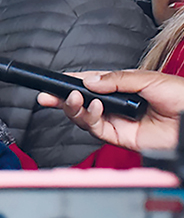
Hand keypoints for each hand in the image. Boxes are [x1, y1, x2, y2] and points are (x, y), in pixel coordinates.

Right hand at [37, 69, 183, 152]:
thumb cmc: (182, 98)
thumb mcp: (149, 79)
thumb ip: (117, 80)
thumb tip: (89, 81)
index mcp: (123, 87)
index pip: (91, 83)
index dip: (72, 82)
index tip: (54, 81)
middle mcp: (117, 105)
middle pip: (82, 102)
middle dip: (62, 99)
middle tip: (47, 95)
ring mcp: (118, 122)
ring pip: (85, 117)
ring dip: (74, 108)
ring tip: (73, 99)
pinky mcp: (121, 138)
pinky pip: (97, 130)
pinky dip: (90, 119)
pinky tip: (93, 108)